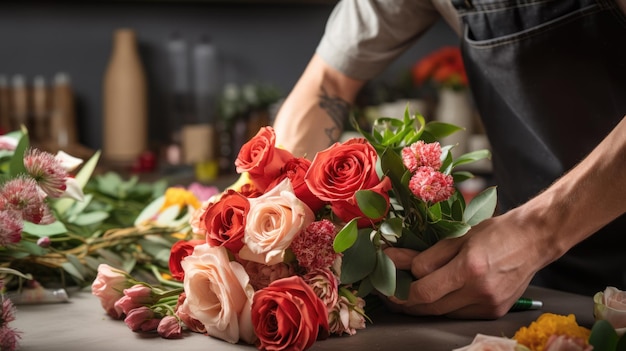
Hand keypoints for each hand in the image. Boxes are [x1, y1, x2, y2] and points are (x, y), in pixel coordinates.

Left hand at [384, 212, 549, 318]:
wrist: (534, 240)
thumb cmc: (495, 233)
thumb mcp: (457, 237)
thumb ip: (426, 255)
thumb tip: (395, 263)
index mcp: (470, 268)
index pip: (424, 291)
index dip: (400, 292)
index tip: (386, 285)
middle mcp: (480, 291)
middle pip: (431, 307)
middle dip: (406, 302)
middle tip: (389, 293)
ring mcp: (489, 305)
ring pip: (443, 313)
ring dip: (423, 305)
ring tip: (407, 292)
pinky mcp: (494, 312)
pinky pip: (459, 313)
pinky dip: (444, 305)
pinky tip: (437, 294)